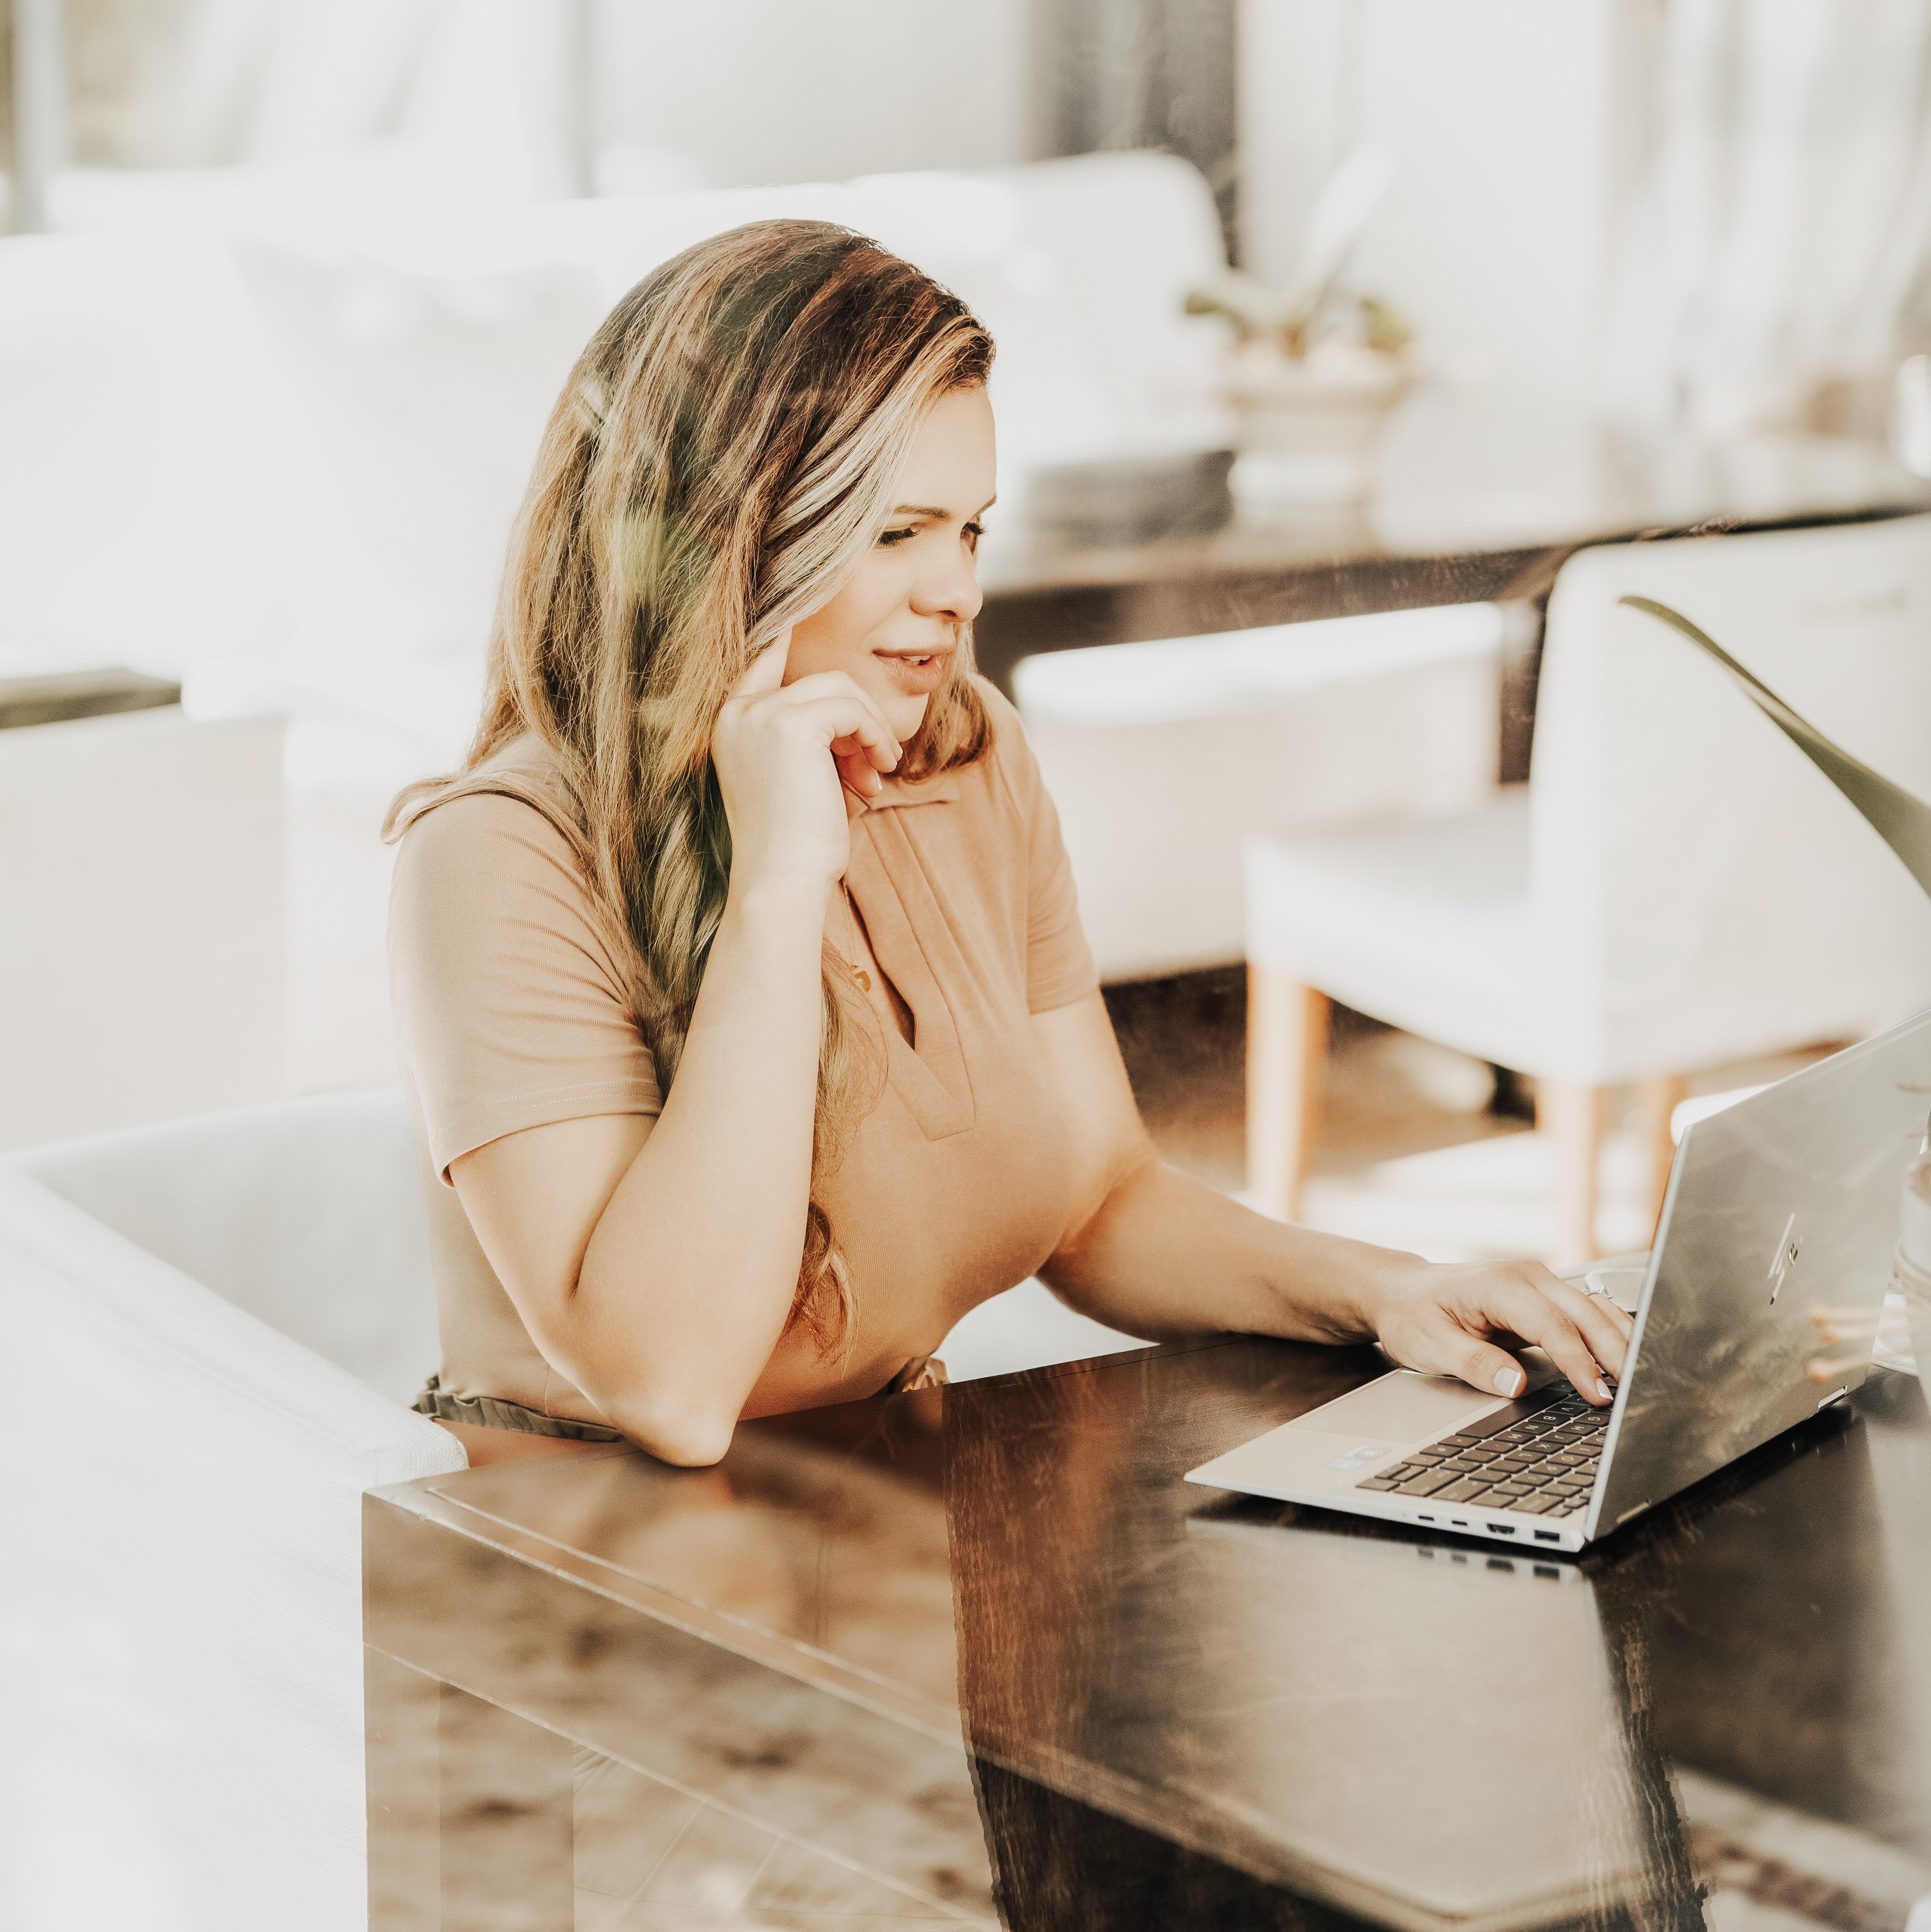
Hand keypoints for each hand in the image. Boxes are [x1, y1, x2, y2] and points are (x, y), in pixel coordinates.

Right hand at [710, 628, 901, 895]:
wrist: (780, 882)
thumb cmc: (795, 846)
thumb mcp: (800, 781)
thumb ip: (814, 739)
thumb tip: (853, 716)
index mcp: (730, 723)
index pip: (764, 656)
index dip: (788, 628)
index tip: (813, 593)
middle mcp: (737, 712)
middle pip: (819, 678)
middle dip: (858, 718)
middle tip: (877, 768)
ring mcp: (759, 715)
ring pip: (840, 689)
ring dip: (871, 730)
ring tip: (878, 775)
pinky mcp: (789, 724)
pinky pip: (851, 709)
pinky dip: (875, 737)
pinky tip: (878, 775)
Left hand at [1357, 1255, 1634, 1406]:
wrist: (1402, 1292)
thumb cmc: (1413, 1315)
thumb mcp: (1429, 1344)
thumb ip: (1473, 1363)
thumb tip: (1514, 1384)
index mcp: (1499, 1285)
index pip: (1552, 1325)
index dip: (1579, 1362)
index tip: (1597, 1394)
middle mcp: (1527, 1277)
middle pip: (1586, 1314)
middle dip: (1615, 1353)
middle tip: (1636, 1395)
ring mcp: (1540, 1283)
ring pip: (1595, 1310)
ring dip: (1621, 1342)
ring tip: (1643, 1381)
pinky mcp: (1547, 1297)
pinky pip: (1588, 1312)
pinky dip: (1611, 1334)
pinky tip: (1626, 1361)